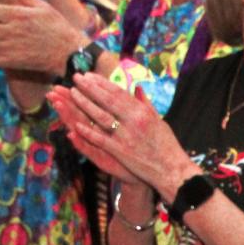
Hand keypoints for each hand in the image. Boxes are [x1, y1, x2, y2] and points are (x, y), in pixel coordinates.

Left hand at [49, 71, 196, 196]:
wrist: (172, 169)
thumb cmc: (166, 145)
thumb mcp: (158, 121)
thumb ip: (145, 104)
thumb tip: (138, 88)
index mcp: (143, 112)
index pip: (118, 92)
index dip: (102, 83)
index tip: (89, 76)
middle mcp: (134, 120)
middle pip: (107, 100)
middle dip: (90, 87)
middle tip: (76, 78)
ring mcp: (126, 136)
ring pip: (101, 116)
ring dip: (84, 104)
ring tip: (72, 94)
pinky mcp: (121, 151)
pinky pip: (101, 139)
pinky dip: (88, 131)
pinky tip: (75, 124)